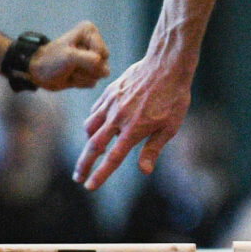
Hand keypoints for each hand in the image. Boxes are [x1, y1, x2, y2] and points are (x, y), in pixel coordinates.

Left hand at [29, 22, 108, 90]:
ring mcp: (92, 58)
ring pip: (99, 75)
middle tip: (70, 65)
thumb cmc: (51, 60)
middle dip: (85, 69)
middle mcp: (94, 43)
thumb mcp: (70, 57)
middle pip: (103, 64)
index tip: (73, 56)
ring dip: (81, 76)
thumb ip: (91, 61)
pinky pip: (93, 82)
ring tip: (69, 71)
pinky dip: (80, 82)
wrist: (38, 73)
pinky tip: (70, 77)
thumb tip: (106, 72)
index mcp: (90, 32)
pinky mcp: (89, 71)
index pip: (102, 53)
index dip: (88, 59)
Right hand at [76, 51, 190, 188]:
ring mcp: (111, 104)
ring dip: (88, 142)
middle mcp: (118, 118)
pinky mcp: (109, 92)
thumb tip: (143, 171)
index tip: (89, 186)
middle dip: (84, 164)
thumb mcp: (170, 127)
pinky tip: (98, 126)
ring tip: (91, 152)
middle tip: (77, 177)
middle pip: (93, 146)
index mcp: (134, 130)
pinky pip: (94, 111)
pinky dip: (93, 122)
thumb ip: (153, 149)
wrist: (166, 65)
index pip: (112, 158)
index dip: (100, 174)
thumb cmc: (173, 97)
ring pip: (89, 127)